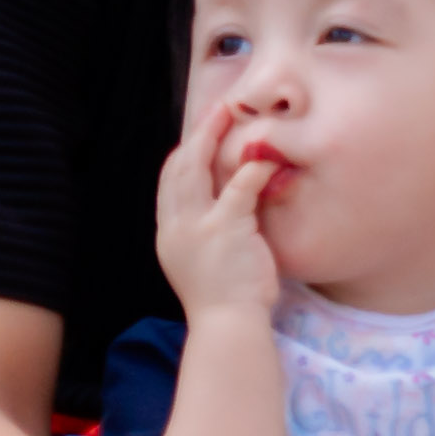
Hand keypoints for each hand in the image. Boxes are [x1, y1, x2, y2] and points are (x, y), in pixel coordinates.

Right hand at [154, 114, 280, 322]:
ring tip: (231, 115)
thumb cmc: (227, 297)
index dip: (183, 153)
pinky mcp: (224, 230)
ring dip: (214, 137)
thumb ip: (209, 229)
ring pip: (196, 169)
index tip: (200, 132)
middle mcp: (175, 226)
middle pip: (179, 167)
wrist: (228, 326)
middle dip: (198, 134)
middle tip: (218, 109)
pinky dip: (251, 168)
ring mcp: (197, 227)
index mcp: (170, 233)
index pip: (169, 182)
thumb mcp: (206, 259)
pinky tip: (266, 155)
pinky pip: (237, 188)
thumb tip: (228, 201)